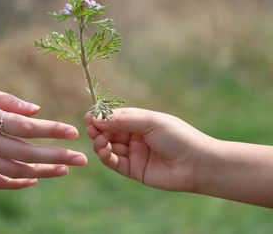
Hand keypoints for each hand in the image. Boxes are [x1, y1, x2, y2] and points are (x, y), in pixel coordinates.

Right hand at [85, 108, 214, 191]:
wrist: (196, 164)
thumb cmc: (177, 137)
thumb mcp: (149, 122)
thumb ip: (122, 120)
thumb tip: (95, 118)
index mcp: (140, 122)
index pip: (115, 117)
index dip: (102, 117)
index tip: (89, 117)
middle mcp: (135, 137)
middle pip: (109, 132)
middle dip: (98, 130)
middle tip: (91, 129)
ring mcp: (134, 153)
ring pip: (109, 147)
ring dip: (100, 143)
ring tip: (99, 140)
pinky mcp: (133, 170)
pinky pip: (114, 162)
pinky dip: (106, 156)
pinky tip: (104, 150)